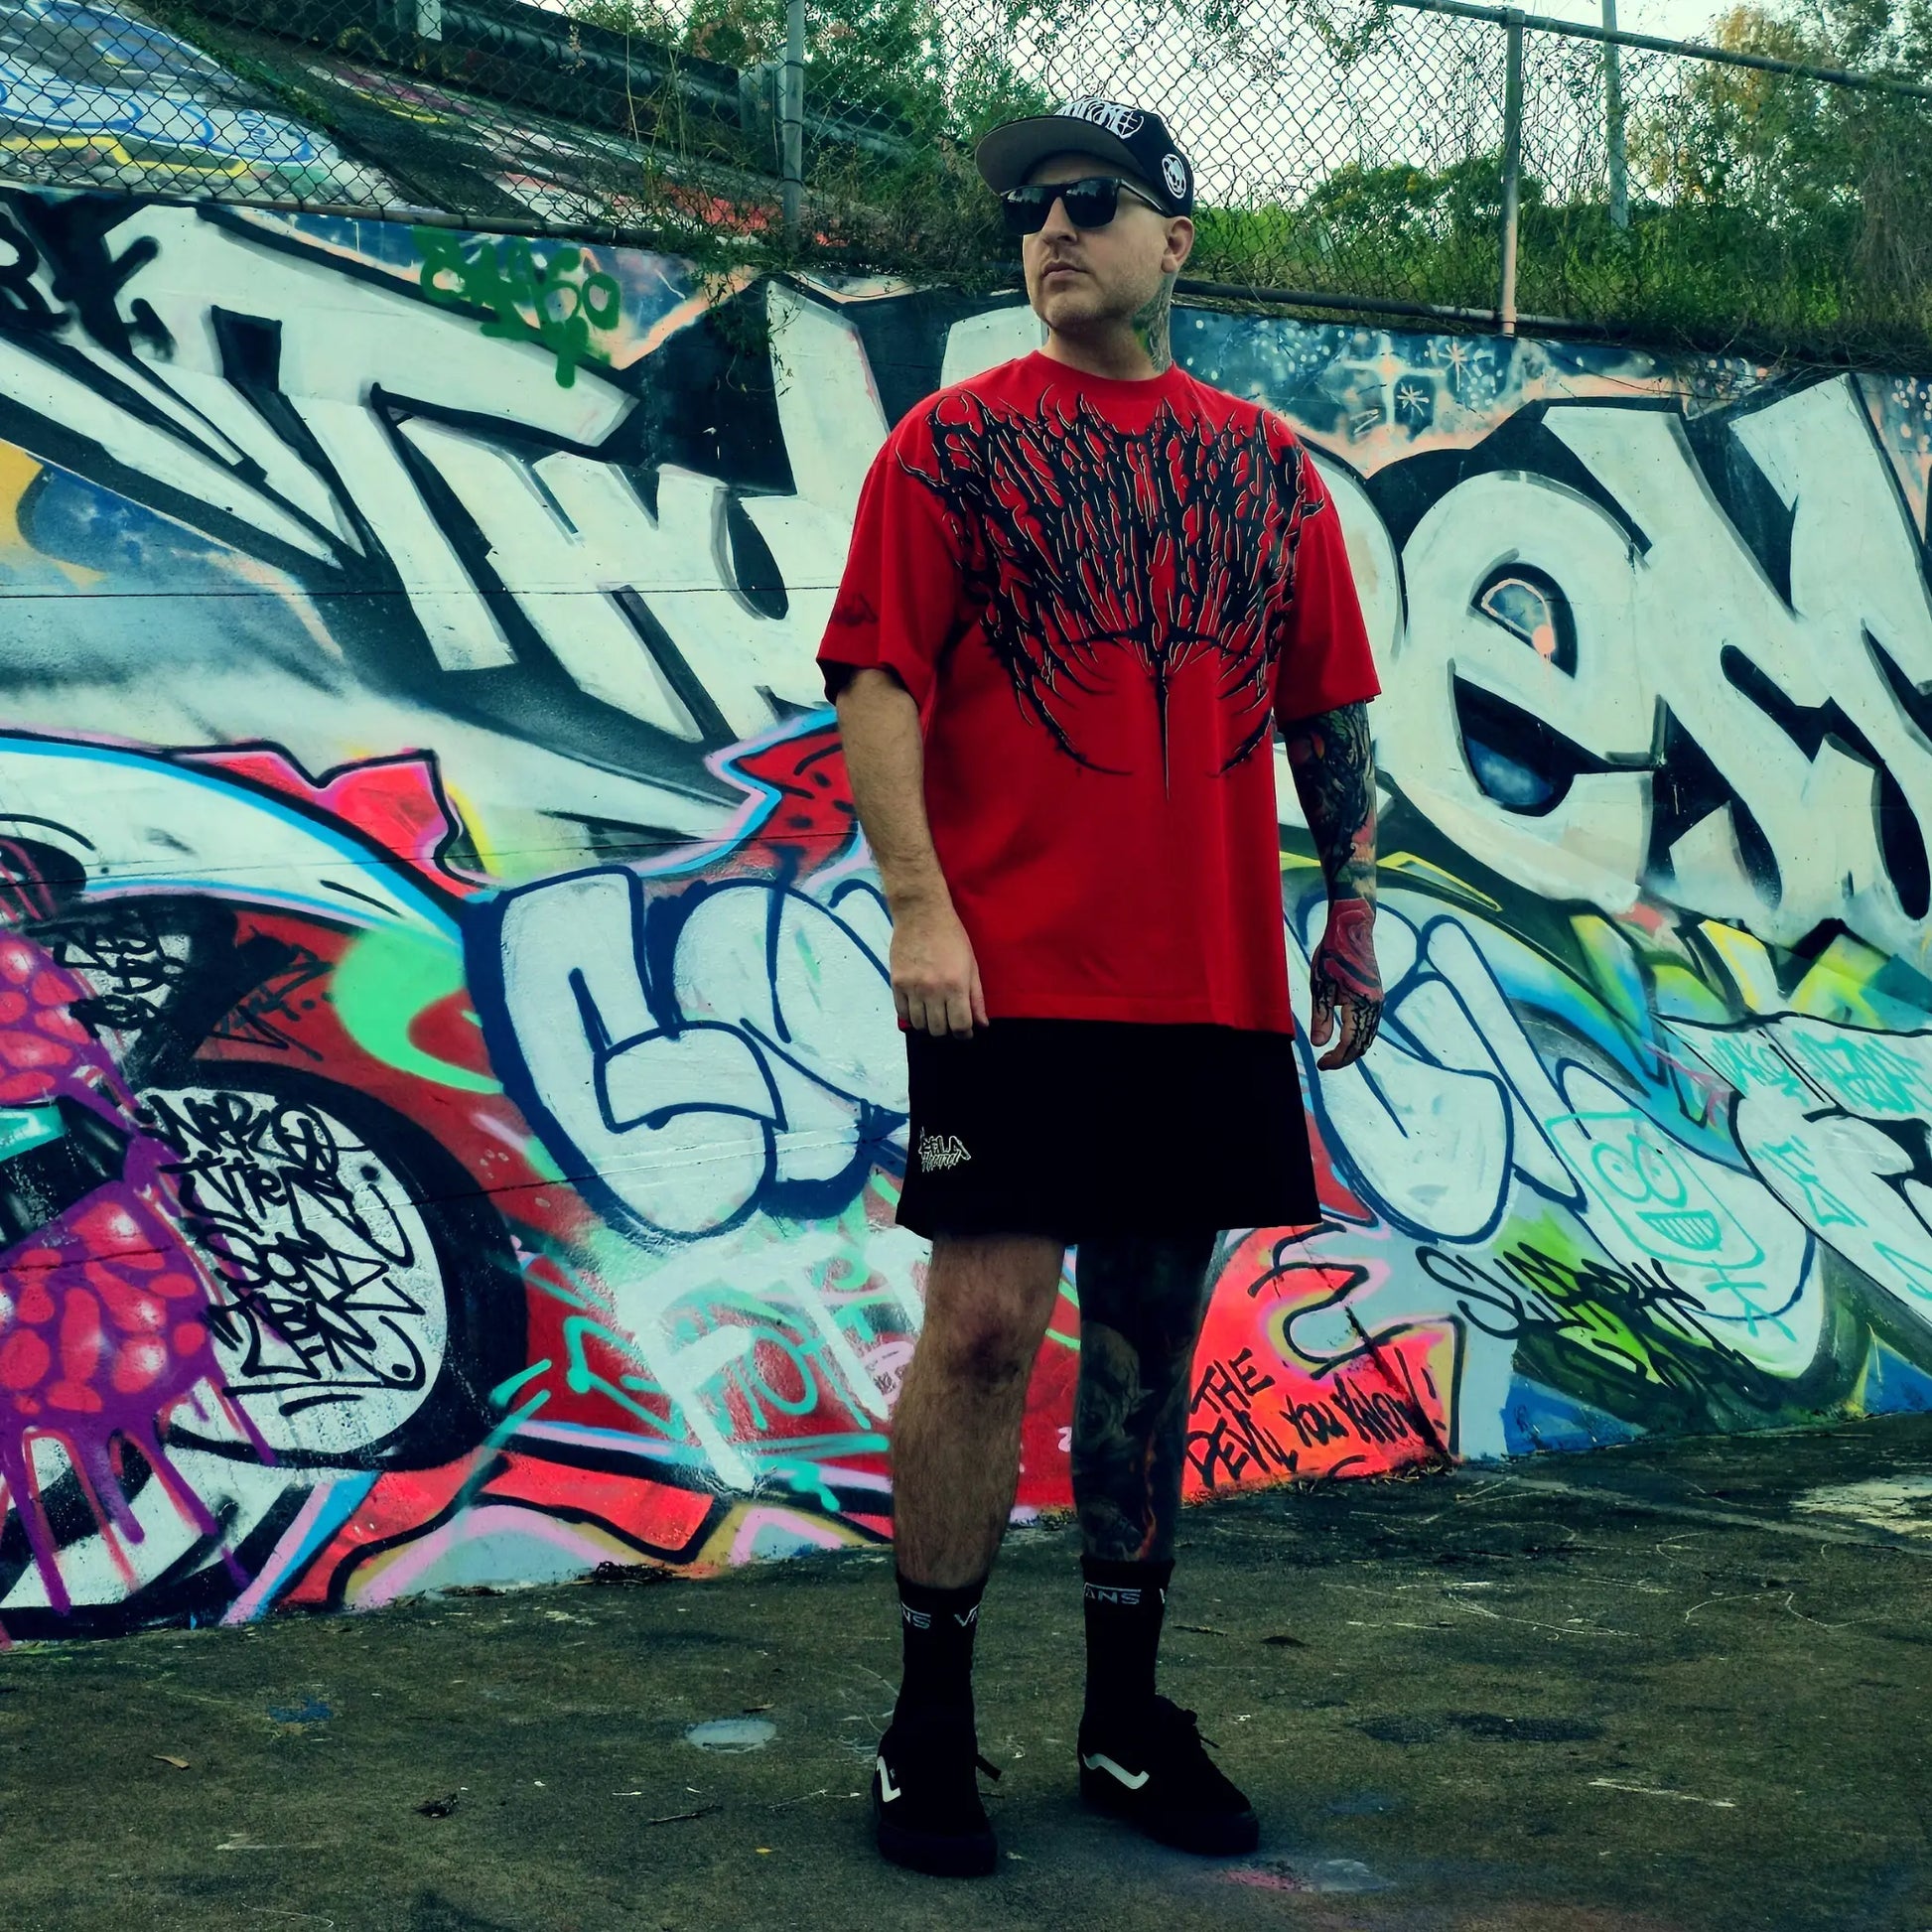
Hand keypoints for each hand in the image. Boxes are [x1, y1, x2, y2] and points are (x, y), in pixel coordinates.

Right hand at [891, 896, 987, 1036]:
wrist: (921, 914)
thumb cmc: (952, 937)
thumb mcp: (971, 966)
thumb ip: (976, 997)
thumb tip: (982, 1025)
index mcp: (956, 985)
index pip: (960, 1026)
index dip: (964, 1034)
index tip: (965, 1032)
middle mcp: (933, 990)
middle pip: (938, 1030)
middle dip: (947, 1030)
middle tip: (949, 1020)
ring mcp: (912, 987)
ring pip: (919, 1024)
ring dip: (928, 1025)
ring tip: (934, 1015)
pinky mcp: (896, 983)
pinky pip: (902, 1012)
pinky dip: (911, 1016)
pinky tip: (919, 1007)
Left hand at [1308, 897, 1381, 1069]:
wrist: (1353, 928)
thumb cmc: (1332, 954)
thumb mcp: (1321, 986)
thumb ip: (1320, 1016)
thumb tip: (1319, 1044)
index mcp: (1362, 1004)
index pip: (1351, 1043)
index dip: (1336, 1059)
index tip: (1320, 1065)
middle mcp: (1375, 1005)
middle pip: (1363, 1044)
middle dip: (1344, 1058)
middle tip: (1324, 1063)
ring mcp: (1378, 1000)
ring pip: (1369, 1035)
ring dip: (1352, 1049)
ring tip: (1331, 1054)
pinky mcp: (1375, 995)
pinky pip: (1370, 1024)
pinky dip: (1358, 1036)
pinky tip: (1343, 1037)